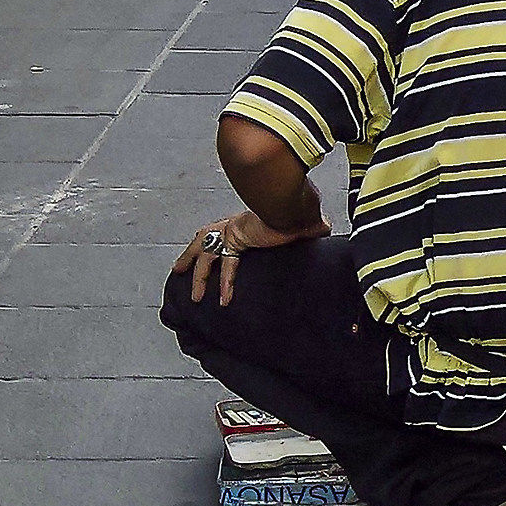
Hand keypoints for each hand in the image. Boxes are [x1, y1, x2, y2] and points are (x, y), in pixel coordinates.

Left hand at [172, 205, 328, 306]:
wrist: (293, 205)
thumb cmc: (300, 209)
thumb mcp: (306, 221)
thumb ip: (312, 227)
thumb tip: (326, 229)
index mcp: (248, 221)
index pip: (227, 232)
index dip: (219, 244)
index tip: (216, 252)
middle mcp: (236, 223)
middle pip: (205, 236)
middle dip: (191, 253)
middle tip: (179, 269)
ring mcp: (232, 228)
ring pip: (205, 249)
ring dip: (198, 272)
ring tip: (195, 295)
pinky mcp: (234, 236)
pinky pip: (223, 262)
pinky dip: (225, 281)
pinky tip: (225, 300)